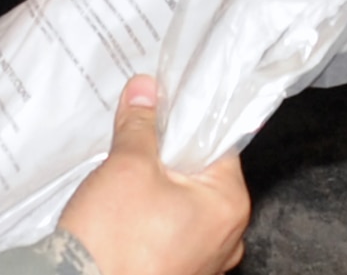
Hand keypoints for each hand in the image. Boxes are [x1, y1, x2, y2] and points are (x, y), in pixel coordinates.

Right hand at [59, 77, 248, 274]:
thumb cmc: (117, 236)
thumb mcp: (128, 165)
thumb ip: (141, 124)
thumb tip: (146, 89)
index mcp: (229, 205)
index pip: (218, 144)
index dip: (187, 121)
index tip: (161, 106)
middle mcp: (228, 237)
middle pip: (200, 175)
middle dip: (168, 155)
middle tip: (137, 138)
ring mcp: (206, 261)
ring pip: (184, 204)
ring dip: (158, 186)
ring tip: (126, 172)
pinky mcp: (180, 271)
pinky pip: (172, 231)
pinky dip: (153, 215)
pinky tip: (125, 206)